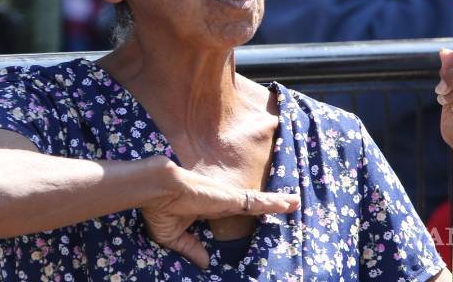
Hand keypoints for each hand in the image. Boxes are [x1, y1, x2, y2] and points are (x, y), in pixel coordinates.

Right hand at [141, 160, 298, 268]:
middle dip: (269, 205)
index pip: (233, 211)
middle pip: (251, 204)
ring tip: (296, 202)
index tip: (259, 217)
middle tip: (288, 205)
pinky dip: (274, 202)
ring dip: (277, 203)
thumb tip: (206, 264)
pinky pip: (257, 201)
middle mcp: (221, 202)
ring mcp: (227, 199)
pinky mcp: (230, 198)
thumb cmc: (160, 208)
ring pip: (258, 201)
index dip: (246, 212)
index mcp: (208, 209)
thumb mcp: (174, 236)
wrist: (156, 189)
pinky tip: (288, 203)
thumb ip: (191, 248)